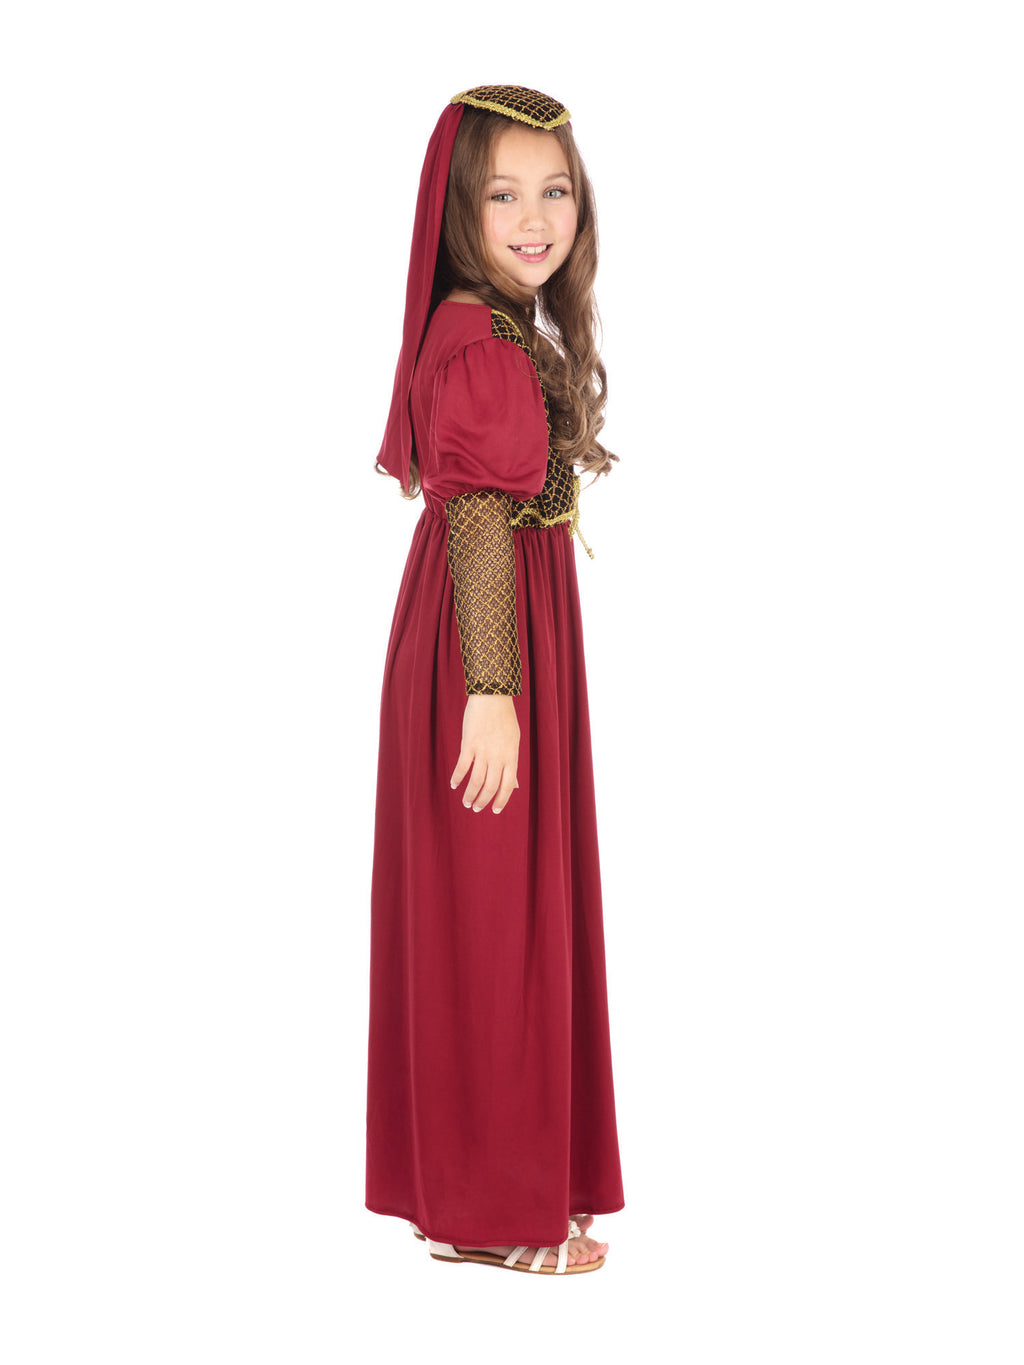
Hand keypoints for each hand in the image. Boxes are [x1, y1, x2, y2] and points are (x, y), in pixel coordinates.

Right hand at [450, 695, 520, 813]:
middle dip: (483, 801)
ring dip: (470, 794)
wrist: (492, 697)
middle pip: (490, 786)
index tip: (495, 810)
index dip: (501, 800)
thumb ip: (511, 763)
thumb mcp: (513, 742)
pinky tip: (454, 784)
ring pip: (476, 780)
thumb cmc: (505, 719)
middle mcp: (498, 756)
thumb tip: (513, 785)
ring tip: (466, 802)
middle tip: (476, 808)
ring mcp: (483, 751)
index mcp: (511, 756)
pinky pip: (462, 766)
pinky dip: (457, 778)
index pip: (508, 786)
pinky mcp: (469, 744)